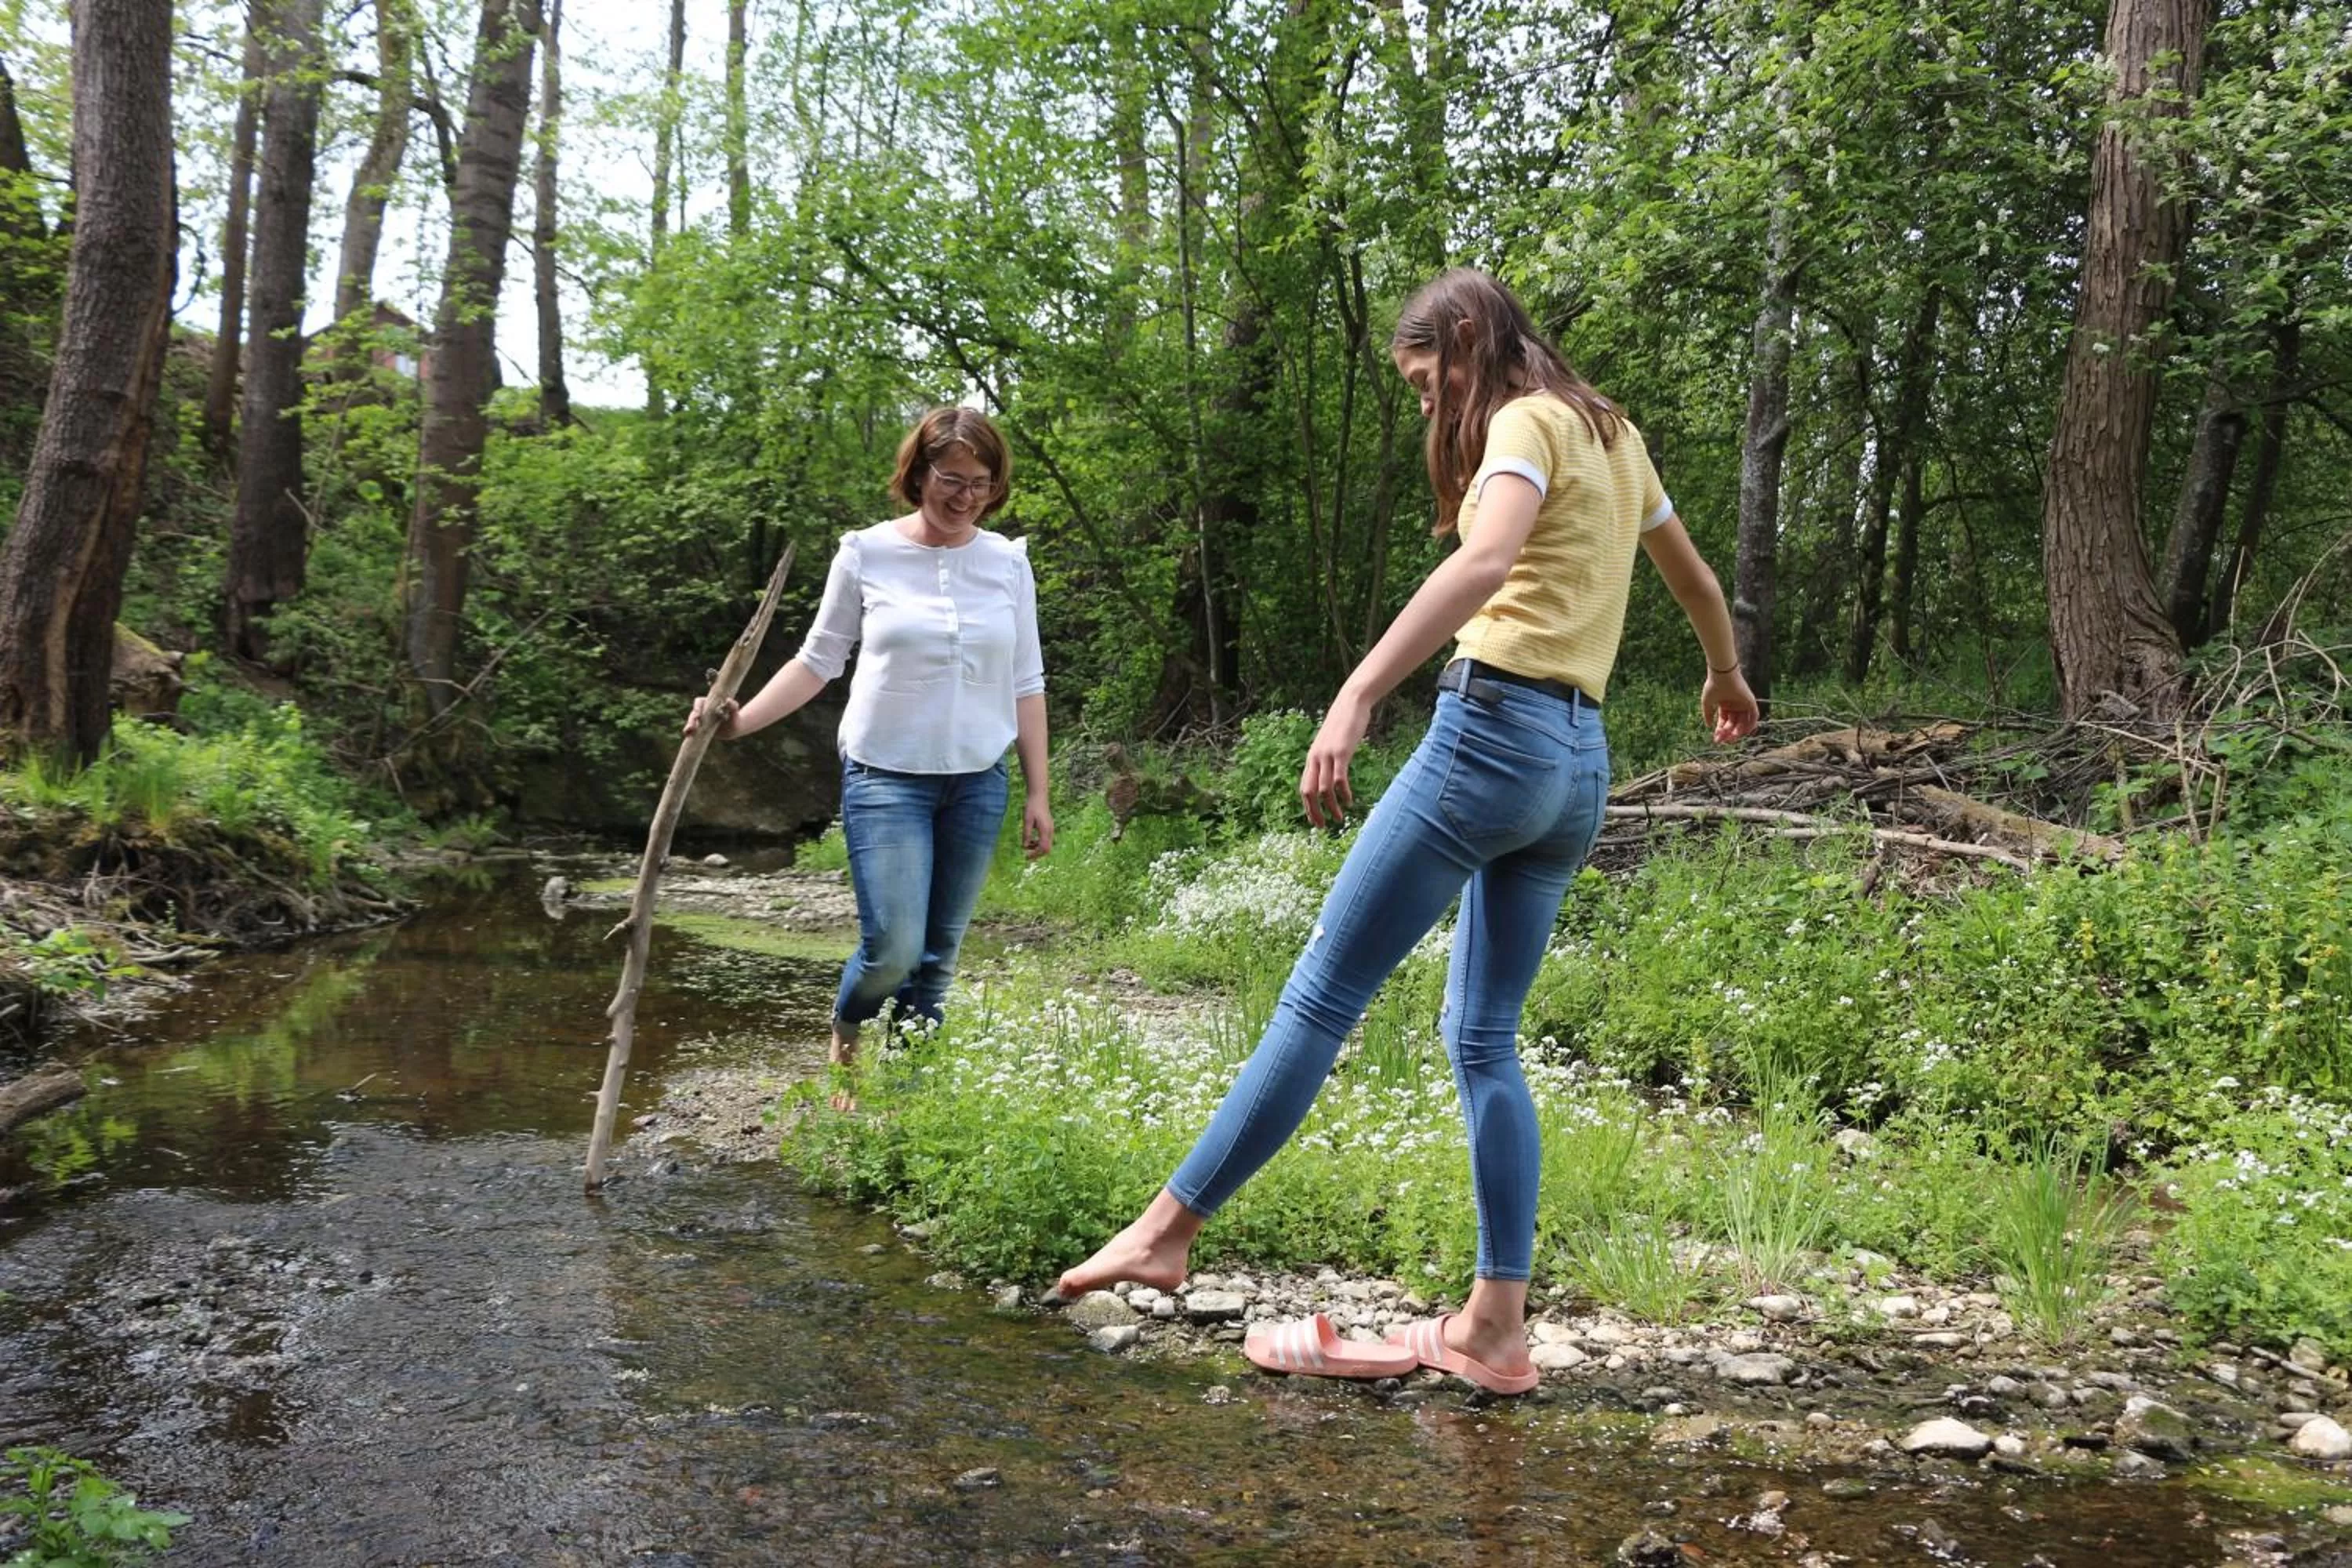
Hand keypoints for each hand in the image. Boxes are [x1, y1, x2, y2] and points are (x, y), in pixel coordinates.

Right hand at [685, 696, 738, 738]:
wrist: (733, 728)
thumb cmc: (734, 717)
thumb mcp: (734, 711)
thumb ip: (733, 706)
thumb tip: (728, 700)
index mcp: (708, 703)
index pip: (699, 702)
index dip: (697, 707)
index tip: (698, 715)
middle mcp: (702, 710)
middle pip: (694, 712)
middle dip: (692, 719)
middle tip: (693, 727)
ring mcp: (700, 719)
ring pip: (691, 721)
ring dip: (689, 726)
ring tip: (688, 731)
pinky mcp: (699, 728)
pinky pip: (692, 729)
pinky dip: (689, 732)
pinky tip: (687, 735)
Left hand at [1023, 795, 1053, 858]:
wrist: (1039, 796)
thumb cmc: (1031, 806)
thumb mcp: (1026, 820)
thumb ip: (1026, 834)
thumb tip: (1024, 846)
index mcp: (1045, 830)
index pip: (1043, 848)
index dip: (1035, 854)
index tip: (1026, 856)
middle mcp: (1050, 831)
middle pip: (1047, 849)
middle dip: (1037, 854)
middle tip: (1026, 856)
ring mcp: (1050, 829)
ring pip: (1047, 845)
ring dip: (1037, 849)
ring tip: (1027, 847)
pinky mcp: (1049, 828)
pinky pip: (1046, 840)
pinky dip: (1039, 843)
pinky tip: (1031, 841)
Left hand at [1300, 690, 1370, 829]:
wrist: (1350, 703)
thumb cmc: (1343, 724)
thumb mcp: (1330, 744)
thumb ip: (1328, 758)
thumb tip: (1330, 774)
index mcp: (1311, 758)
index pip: (1304, 788)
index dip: (1307, 807)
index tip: (1315, 821)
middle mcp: (1315, 758)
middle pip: (1308, 792)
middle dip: (1314, 812)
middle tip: (1322, 827)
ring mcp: (1327, 756)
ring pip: (1324, 789)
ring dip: (1331, 807)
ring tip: (1339, 818)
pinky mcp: (1341, 753)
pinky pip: (1339, 779)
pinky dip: (1343, 793)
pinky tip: (1349, 801)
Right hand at [1701, 667, 1758, 743]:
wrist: (1722, 675)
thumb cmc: (1713, 686)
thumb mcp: (1707, 702)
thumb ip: (1707, 714)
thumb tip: (1708, 726)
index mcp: (1725, 705)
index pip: (1724, 721)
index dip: (1721, 731)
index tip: (1716, 739)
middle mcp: (1735, 706)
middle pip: (1733, 723)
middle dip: (1728, 733)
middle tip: (1723, 740)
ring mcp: (1743, 704)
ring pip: (1743, 721)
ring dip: (1738, 731)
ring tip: (1731, 737)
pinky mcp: (1751, 702)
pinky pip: (1754, 716)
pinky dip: (1751, 724)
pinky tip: (1744, 732)